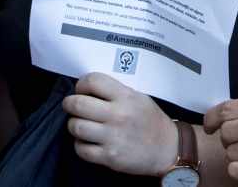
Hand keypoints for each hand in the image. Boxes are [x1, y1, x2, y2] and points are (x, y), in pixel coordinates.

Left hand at [61, 73, 176, 175]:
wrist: (169, 148)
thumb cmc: (152, 121)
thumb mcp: (138, 97)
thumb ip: (115, 92)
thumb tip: (89, 89)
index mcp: (125, 97)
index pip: (93, 81)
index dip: (81, 84)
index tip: (81, 89)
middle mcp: (118, 115)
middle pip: (78, 104)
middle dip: (69, 104)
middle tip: (71, 106)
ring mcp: (113, 137)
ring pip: (75, 127)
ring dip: (73, 124)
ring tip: (79, 124)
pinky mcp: (110, 157)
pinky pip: (81, 149)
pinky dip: (79, 145)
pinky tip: (86, 142)